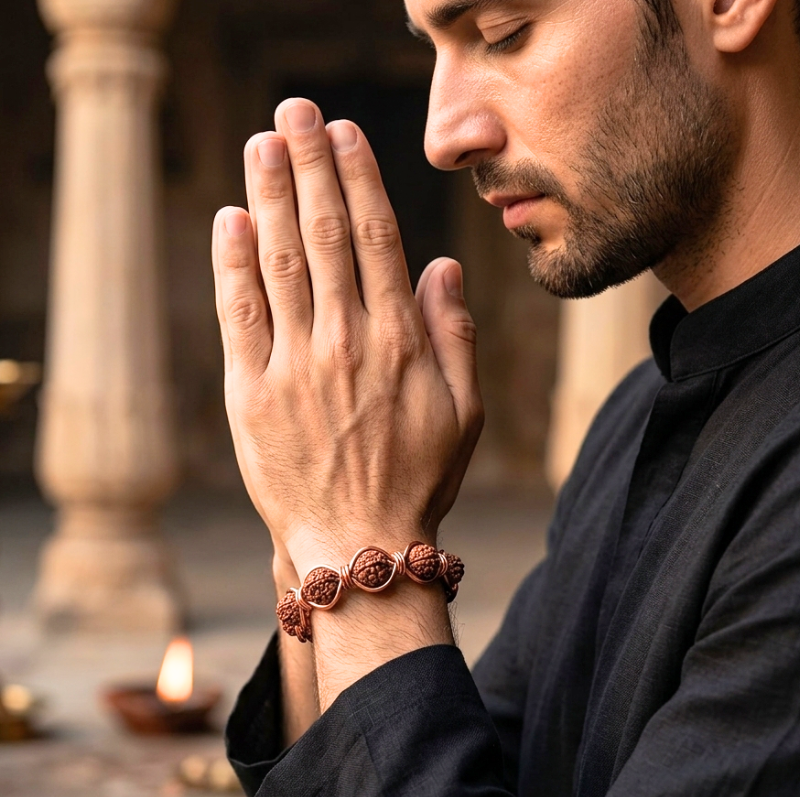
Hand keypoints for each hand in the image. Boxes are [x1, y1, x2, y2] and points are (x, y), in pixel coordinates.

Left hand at [211, 99, 482, 577]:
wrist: (358, 544)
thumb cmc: (417, 478)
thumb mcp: (463, 410)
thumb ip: (455, 333)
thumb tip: (442, 264)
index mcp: (400, 341)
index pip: (375, 239)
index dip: (358, 180)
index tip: (346, 134)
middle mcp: (347, 341)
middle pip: (323, 234)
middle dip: (309, 165)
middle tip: (296, 112)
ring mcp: (294, 366)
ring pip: (279, 263)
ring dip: (269, 197)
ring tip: (262, 145)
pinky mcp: (251, 395)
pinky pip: (239, 317)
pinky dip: (232, 265)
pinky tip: (230, 219)